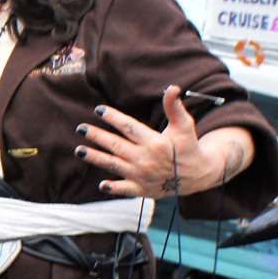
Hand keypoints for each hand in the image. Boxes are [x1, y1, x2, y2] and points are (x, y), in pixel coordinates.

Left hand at [74, 87, 243, 196]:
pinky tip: (101, 184)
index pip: (129, 127)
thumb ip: (174, 107)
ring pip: (114, 165)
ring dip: (95, 158)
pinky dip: (113, 188)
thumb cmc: (188, 146)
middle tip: (80, 128)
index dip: (113, 117)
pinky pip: (124, 189)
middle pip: (116, 145)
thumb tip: (171, 88)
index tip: (98, 109)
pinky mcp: (143, 190)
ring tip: (79, 150)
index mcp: (155, 142)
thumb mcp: (184, 126)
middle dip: (96, 136)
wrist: (199, 174)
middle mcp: (146, 159)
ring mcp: (143, 176)